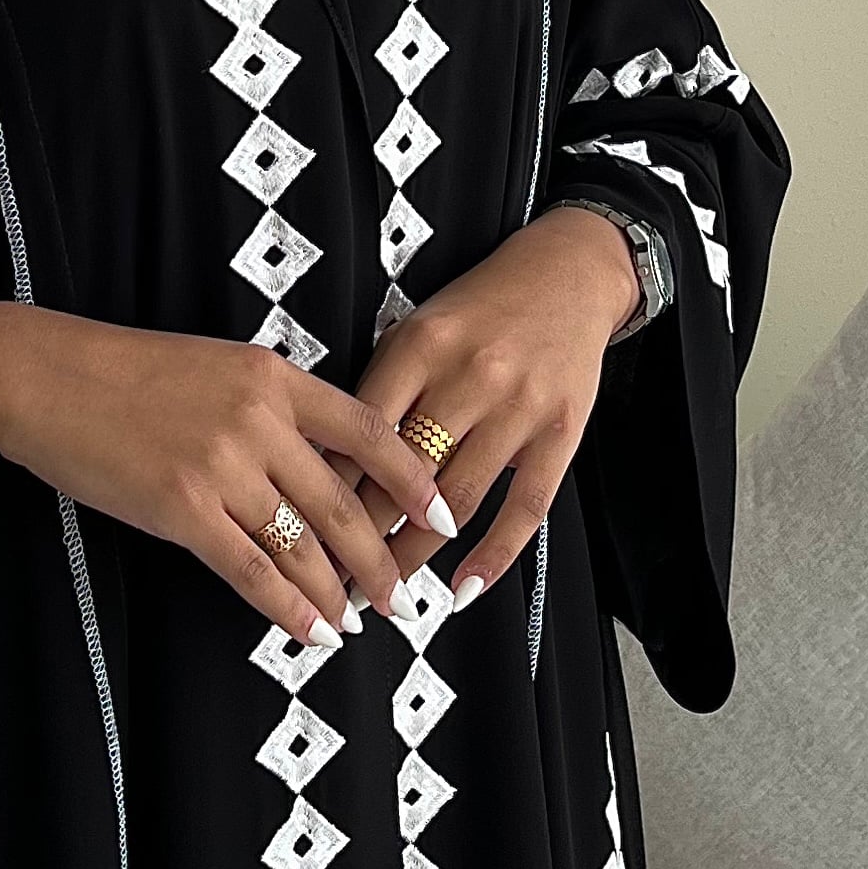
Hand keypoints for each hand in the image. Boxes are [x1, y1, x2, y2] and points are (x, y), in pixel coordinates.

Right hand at [0, 304, 456, 649]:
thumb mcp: (215, 365)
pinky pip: (250, 570)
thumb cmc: (123, 371)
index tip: (440, 514)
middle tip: (400, 595)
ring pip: (302, 545)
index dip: (412, 479)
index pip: (368, 432)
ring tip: (355, 621)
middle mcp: (258, 420)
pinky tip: (308, 628)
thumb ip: (270, 405)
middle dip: (379, 560)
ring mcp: (221, 467)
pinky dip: (287, 606)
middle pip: (343, 503)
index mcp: (272, 377)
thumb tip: (319, 463)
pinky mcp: (181, 509)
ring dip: (336, 592)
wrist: (45, 377)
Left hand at [344, 206, 639, 607]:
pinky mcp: (560, 433)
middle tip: (332, 579)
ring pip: (457, 500)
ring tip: (384, 592)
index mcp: (421, 345)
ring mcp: (519, 407)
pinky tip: (464, 588)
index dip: (330, 489)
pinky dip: (494, 555)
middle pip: (405, 475)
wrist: (564, 276)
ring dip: (416, 556)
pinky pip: (525, 508)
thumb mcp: (417, 328)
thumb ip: (380, 386)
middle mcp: (470, 376)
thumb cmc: (478, 309)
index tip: (303, 529)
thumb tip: (327, 459)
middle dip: (363, 536)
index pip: (363, 433)